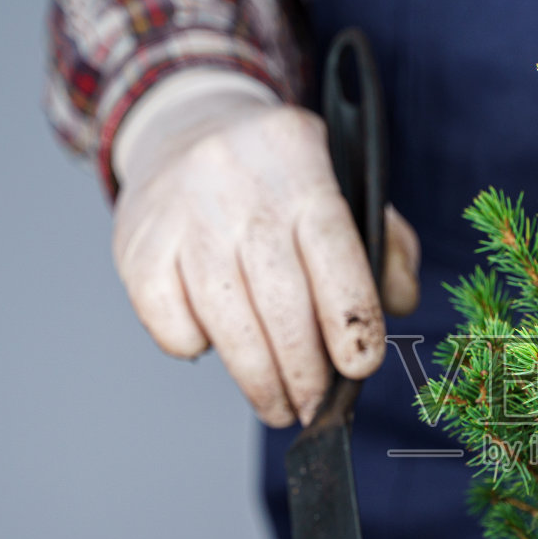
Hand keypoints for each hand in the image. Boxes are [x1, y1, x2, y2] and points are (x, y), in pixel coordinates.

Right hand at [112, 76, 419, 426]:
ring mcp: (180, 213)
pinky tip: (218, 350)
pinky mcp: (137, 247)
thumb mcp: (343, 183)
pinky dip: (197, 348)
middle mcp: (235, 180)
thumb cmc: (280, 178)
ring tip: (280, 406)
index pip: (333, 247)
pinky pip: (171, 323)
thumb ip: (385, 245)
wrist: (185, 131)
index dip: (350, 314)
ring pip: (225, 319)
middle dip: (304, 369)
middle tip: (316, 408)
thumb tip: (400, 306)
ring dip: (259, 379)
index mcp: (298, 158)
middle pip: (279, 297)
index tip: (360, 366)